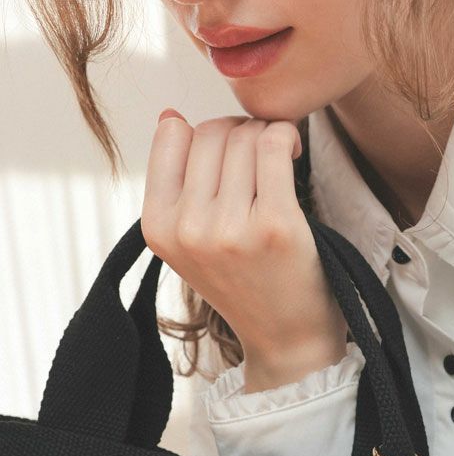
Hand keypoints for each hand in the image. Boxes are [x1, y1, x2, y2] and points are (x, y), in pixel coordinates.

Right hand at [141, 109, 348, 390]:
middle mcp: (188, 230)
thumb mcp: (190, 243)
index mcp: (158, 228)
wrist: (286, 338)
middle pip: (212, 132)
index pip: (174, 136)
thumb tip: (170, 117)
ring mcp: (231, 230)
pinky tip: (293, 154)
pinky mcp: (276, 226)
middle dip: (241, 133)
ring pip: (245, 136)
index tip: (230, 153)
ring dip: (267, 136)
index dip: (206, 133)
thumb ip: (175, 185)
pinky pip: (274, 146)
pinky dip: (286, 137)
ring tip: (279, 163)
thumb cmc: (245, 285)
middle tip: (262, 158)